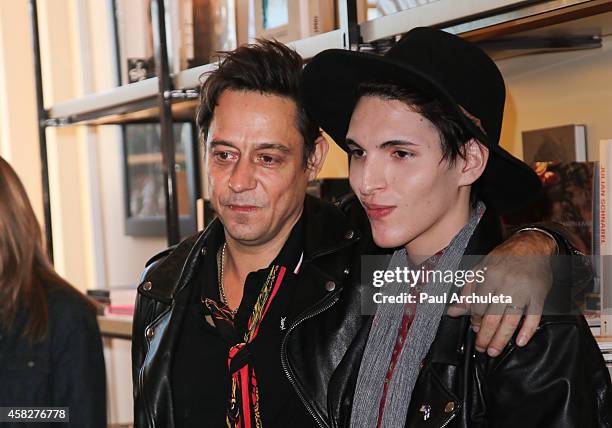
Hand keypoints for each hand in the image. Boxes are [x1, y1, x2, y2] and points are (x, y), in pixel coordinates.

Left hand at [447, 230, 556, 356]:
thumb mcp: (480, 269)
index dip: (475, 321)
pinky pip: (534, 317)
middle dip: (485, 337)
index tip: (475, 329)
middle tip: (482, 348)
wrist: (533, 245)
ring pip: (511, 320)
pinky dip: (527, 331)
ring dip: (501, 339)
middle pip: (492, 317)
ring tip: (494, 350)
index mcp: (488, 277)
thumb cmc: (504, 258)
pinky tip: (520, 342)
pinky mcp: (539, 295)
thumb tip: (452, 312)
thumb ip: (466, 291)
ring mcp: (523, 291)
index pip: (478, 307)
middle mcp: (505, 285)